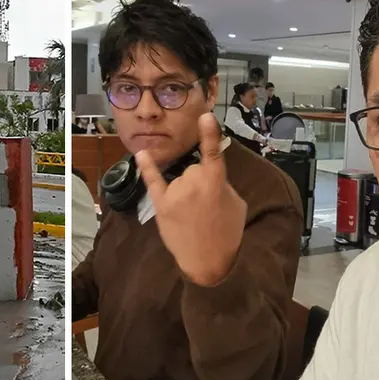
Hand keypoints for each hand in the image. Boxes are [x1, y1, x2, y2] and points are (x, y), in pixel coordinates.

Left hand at [135, 113, 247, 285]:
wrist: (209, 263)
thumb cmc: (228, 234)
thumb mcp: (236, 204)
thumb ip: (222, 184)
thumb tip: (210, 175)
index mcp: (215, 181)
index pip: (212, 152)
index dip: (209, 133)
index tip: (205, 116)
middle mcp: (192, 182)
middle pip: (194, 169)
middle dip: (200, 182)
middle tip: (207, 208)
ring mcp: (174, 192)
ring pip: (180, 179)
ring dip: (186, 190)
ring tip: (193, 215)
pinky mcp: (161, 205)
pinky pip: (153, 181)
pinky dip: (147, 167)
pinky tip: (142, 153)